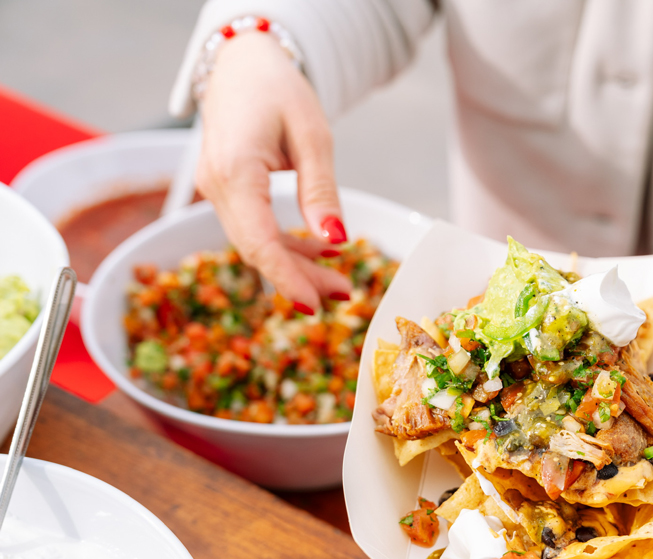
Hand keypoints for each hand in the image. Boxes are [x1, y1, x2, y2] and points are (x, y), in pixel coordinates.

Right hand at [197, 31, 351, 313]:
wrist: (242, 65)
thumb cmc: (278, 90)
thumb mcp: (313, 136)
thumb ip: (321, 190)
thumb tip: (335, 238)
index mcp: (235, 170)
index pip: (258, 240)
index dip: (285, 277)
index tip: (313, 305)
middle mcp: (216, 185)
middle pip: (256, 249)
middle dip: (299, 277)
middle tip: (343, 294)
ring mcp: (216, 189)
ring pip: (255, 243)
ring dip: (295, 265)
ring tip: (338, 280)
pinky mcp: (225, 191)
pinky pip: (254, 228)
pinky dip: (285, 244)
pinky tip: (319, 251)